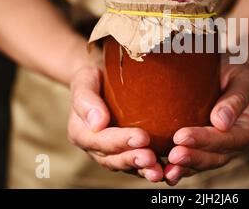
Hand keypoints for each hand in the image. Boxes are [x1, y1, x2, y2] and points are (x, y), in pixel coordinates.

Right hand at [67, 59, 163, 181]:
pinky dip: (151, 168)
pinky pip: (138, 165)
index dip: (120, 141)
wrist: (103, 79)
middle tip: (151, 158)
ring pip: (126, 166)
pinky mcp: (127, 153)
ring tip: (159, 171)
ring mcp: (111, 153)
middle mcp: (95, 148)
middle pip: (113, 159)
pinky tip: (167, 169)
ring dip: (142, 170)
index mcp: (81, 132)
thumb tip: (97, 123)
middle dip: (133, 159)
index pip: (100, 141)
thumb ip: (86, 100)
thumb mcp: (85, 81)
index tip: (142, 137)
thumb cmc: (93, 78)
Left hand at [164, 60, 248, 185]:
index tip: (182, 136)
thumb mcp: (242, 78)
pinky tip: (162, 172)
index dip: (206, 141)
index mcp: (248, 130)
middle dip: (193, 157)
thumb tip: (221, 122)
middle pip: (215, 158)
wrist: (222, 71)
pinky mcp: (200, 150)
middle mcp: (234, 146)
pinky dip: (176, 169)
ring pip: (200, 165)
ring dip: (184, 168)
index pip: (228, 140)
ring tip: (166, 168)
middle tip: (173, 154)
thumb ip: (236, 98)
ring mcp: (216, 151)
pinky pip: (189, 164)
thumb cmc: (234, 71)